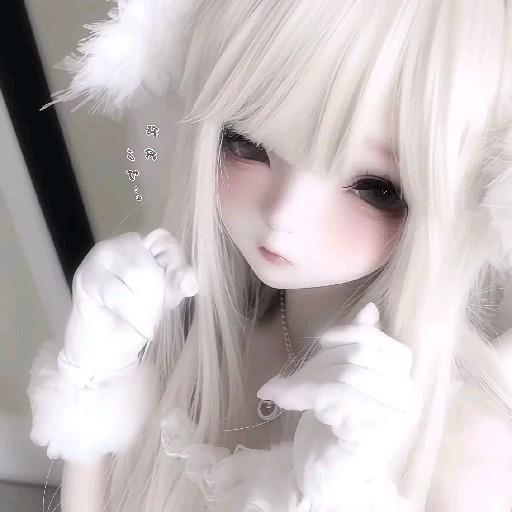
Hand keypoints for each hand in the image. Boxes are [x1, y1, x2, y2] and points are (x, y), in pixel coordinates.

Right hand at [62, 228, 197, 374]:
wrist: (104, 350)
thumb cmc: (137, 319)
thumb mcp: (166, 299)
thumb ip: (178, 284)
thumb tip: (190, 282)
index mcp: (145, 244)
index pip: (167, 244)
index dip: (176, 269)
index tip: (177, 293)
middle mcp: (121, 244)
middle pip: (152, 265)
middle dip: (158, 297)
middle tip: (152, 315)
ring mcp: (99, 257)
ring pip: (138, 275)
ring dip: (146, 308)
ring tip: (141, 321)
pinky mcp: (85, 277)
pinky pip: (118, 293)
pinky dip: (131, 314)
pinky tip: (132, 324)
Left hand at [257, 303, 421, 508]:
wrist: (329, 477)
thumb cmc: (337, 426)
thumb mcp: (345, 380)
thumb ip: (360, 346)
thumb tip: (370, 308)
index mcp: (404, 379)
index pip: (379, 342)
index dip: (349, 333)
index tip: (321, 338)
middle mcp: (408, 397)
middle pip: (358, 355)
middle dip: (318, 361)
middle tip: (291, 377)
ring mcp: (394, 417)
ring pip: (344, 373)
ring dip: (304, 379)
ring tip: (282, 390)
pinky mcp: (372, 433)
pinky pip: (332, 396)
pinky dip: (299, 393)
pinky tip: (280, 398)